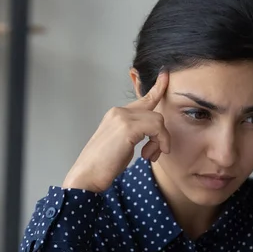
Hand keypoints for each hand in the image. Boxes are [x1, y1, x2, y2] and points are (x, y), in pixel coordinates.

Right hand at [62, 72, 169, 191]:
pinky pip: (157, 128)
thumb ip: (136, 133)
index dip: (157, 88)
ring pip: (158, 120)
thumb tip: (155, 134)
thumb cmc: (104, 166)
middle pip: (155, 113)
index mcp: (116, 114)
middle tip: (154, 153)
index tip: (165, 75)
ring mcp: (122, 117)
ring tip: (149, 156)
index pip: (143, 99)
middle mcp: (118, 111)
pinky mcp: (127, 127)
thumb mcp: (122, 145)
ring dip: (160, 141)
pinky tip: (150, 155)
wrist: (87, 176)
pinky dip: (159, 142)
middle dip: (161, 135)